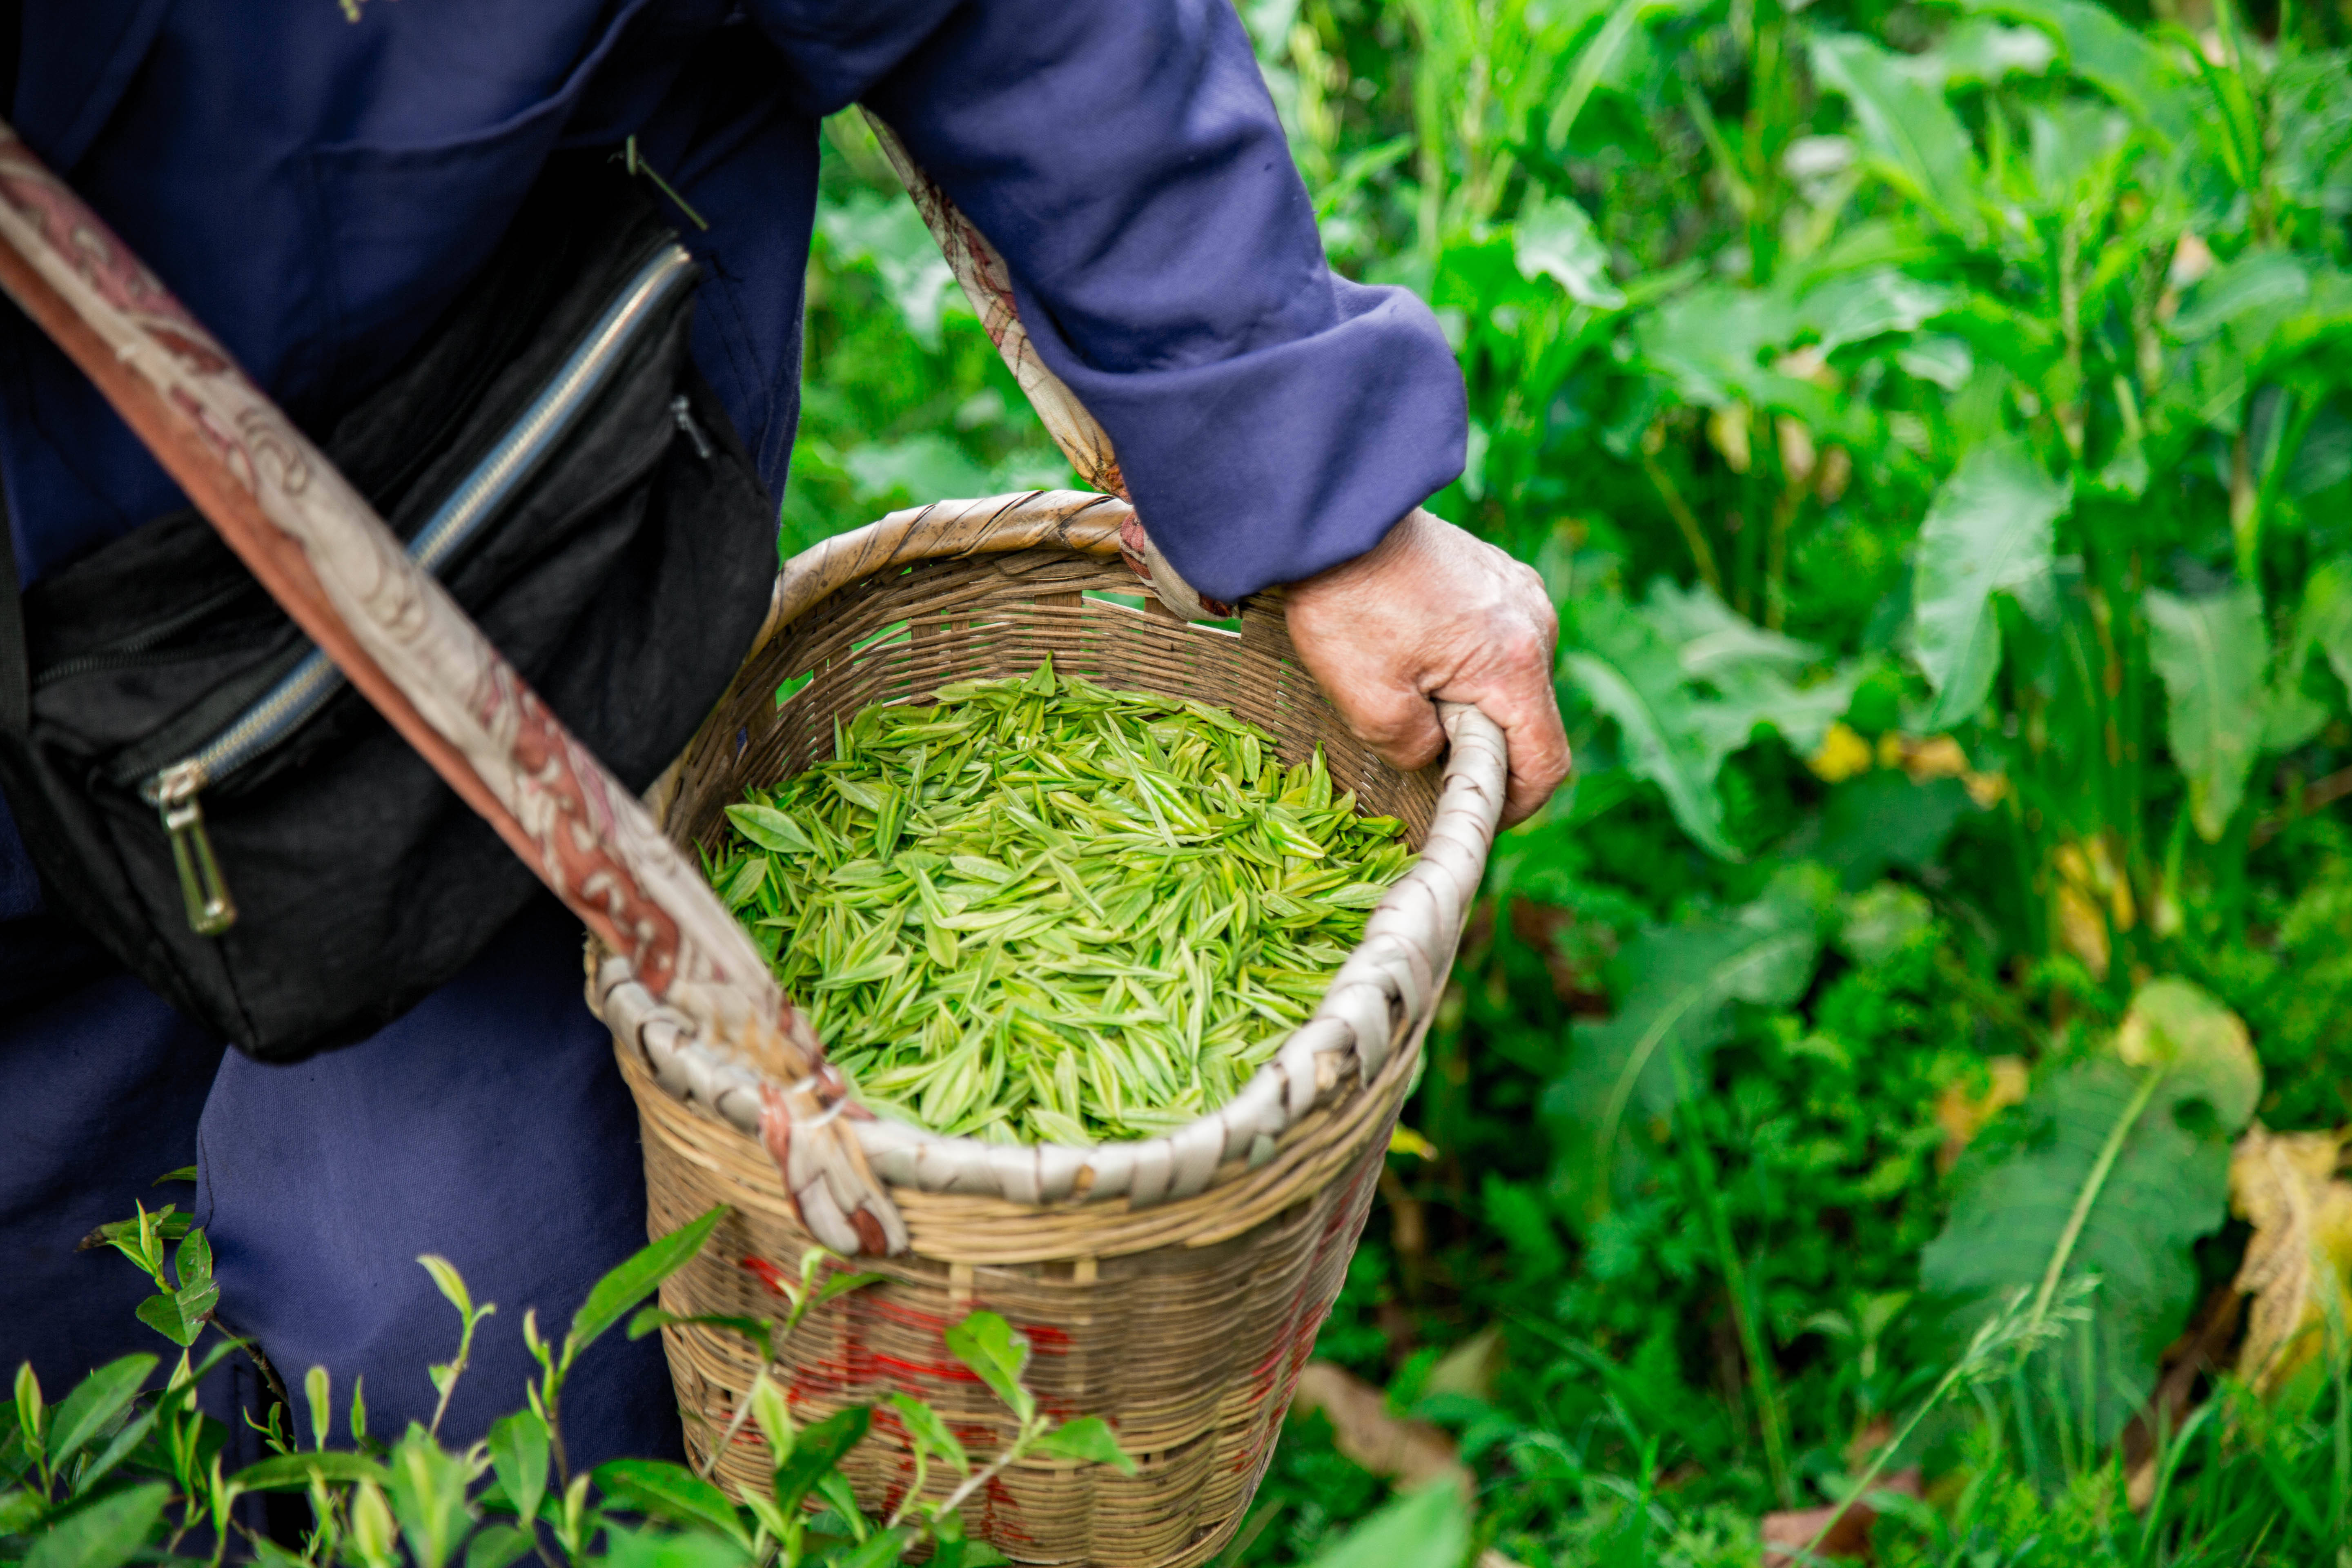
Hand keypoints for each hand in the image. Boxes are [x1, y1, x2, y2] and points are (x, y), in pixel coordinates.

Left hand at [1284, 509, 1568, 827]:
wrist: (1331, 513)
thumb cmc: (1346, 603)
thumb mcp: (1366, 701)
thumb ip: (1412, 749)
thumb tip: (1432, 756)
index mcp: (1513, 661)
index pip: (1546, 762)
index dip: (1516, 804)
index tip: (1474, 811)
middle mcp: (1534, 622)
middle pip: (1531, 719)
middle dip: (1484, 747)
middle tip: (1424, 748)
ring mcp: (1520, 592)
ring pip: (1513, 679)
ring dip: (1472, 701)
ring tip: (1409, 687)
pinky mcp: (1499, 574)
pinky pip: (1499, 639)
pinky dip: (1468, 662)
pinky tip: (1416, 650)